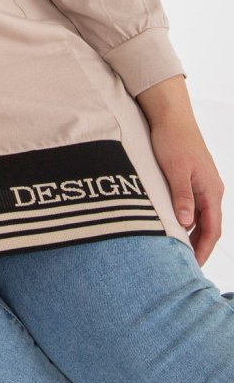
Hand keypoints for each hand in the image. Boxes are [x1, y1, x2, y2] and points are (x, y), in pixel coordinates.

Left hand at [147, 115, 224, 266]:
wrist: (171, 116)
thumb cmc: (173, 140)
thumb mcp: (175, 170)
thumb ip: (182, 197)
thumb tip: (186, 224)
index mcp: (211, 190)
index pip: (212, 228)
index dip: (204, 249)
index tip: (194, 265)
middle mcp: (211, 189)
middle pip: (209, 226)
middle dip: (200, 247)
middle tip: (186, 266)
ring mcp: (203, 184)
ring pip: (202, 217)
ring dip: (194, 235)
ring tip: (180, 252)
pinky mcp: (193, 179)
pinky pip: (194, 206)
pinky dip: (188, 220)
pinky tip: (176, 227)